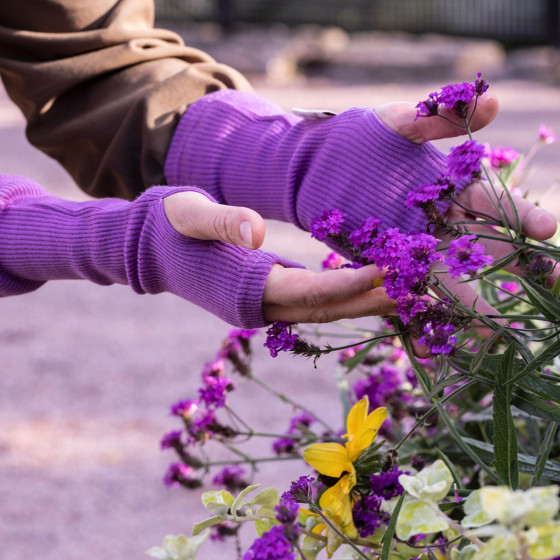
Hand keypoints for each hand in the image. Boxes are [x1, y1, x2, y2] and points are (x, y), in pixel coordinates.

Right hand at [165, 190, 397, 323]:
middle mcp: (260, 306)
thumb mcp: (187, 214)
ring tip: (412, 294)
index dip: (347, 284)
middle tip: (421, 293)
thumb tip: (257, 232)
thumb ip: (220, 222)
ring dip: (366, 303)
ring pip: (325, 309)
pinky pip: (316, 301)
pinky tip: (375, 285)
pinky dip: (347, 295)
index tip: (387, 274)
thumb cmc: (167, 227)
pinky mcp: (270, 295)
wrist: (151, 247)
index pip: (306, 292)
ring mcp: (265, 305)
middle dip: (371, 301)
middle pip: (326, 308)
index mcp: (244, 288)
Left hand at [378, 96, 557, 343]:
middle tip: (548, 280)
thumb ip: (439, 118)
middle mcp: (438, 222)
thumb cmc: (361, 140)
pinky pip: (405, 290)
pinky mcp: (384, 264)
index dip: (518, 215)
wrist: (316, 168)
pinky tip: (431, 336)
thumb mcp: (398, 123)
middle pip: (481, 245)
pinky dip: (417, 312)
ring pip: (446, 276)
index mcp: (450, 188)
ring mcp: (412, 246)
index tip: (547, 229)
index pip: (491, 203)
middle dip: (512, 264)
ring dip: (468, 302)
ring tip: (493, 331)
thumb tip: (492, 102)